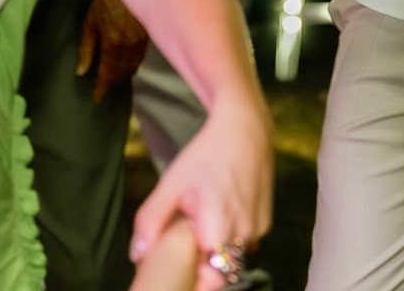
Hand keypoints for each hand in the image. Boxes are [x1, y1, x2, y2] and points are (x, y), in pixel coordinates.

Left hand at [77, 0, 150, 101]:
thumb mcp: (90, 22)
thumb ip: (87, 48)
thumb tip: (81, 71)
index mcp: (113, 46)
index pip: (108, 74)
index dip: (102, 87)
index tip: (97, 98)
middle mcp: (129, 48)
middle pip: (122, 73)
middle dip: (113, 82)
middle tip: (105, 88)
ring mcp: (141, 43)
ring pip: (133, 66)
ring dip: (124, 74)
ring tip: (116, 79)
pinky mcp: (149, 36)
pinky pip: (141, 57)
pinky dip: (134, 64)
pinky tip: (129, 64)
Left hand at [130, 98, 272, 285]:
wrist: (245, 127)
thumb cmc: (206, 153)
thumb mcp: (171, 183)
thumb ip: (151, 221)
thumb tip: (137, 255)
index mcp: (219, 224)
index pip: (212, 279)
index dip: (196, 280)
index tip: (182, 267)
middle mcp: (245, 231)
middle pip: (221, 270)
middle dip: (204, 264)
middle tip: (188, 241)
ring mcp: (259, 227)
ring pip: (234, 257)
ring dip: (218, 249)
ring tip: (203, 221)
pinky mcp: (266, 221)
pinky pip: (245, 243)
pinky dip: (231, 237)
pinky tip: (220, 212)